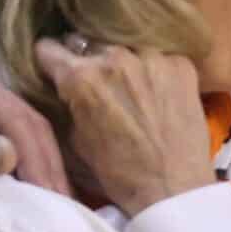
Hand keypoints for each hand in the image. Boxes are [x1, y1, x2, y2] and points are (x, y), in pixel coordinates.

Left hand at [0, 48, 69, 202]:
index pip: (12, 117)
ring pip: (29, 134)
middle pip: (28, 123)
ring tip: (63, 211)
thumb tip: (10, 156)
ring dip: (46, 171)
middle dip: (49, 167)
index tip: (54, 202)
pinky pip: (17, 142)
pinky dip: (33, 170)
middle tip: (69, 212)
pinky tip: (44, 197)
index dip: (37, 161)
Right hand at [32, 38, 214, 216]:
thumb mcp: (76, 138)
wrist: (174, 188)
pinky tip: (160, 91)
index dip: (49, 61)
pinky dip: (155, 70)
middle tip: (98, 83)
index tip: (55, 69)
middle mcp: (114, 57)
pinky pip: (159, 56)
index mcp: (80, 77)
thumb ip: (69, 102)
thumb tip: (66, 87)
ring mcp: (152, 57)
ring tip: (132, 87)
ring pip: (125, 47)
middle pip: (88, 43)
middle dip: (88, 60)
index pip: (48, 48)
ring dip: (124, 62)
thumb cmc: (120, 173)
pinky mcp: (181, 64)